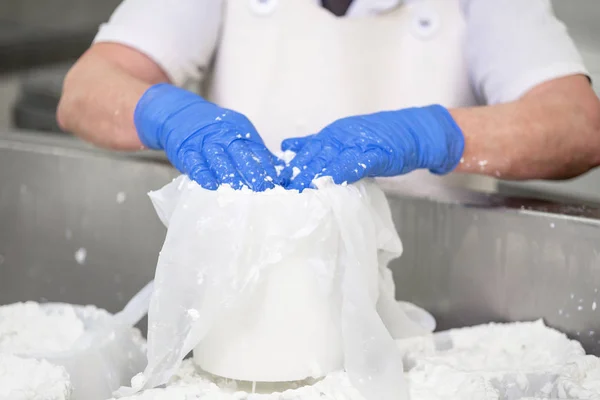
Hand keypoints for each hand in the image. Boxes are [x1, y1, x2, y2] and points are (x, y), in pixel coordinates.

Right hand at [134, 83, 280, 190]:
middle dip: (252, 174)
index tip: (275, 184)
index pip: (257, 150)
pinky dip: (203, 175)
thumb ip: (255, 151)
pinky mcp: (186, 151)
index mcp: (239, 131)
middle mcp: (222, 135)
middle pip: (240, 156)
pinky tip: (211, 186)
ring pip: (219, 160)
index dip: (267, 168)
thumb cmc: (214, 130)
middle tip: (262, 191)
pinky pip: (195, 164)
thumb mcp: (237, 132)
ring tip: (240, 192)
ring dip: (230, 177)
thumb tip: (279, 171)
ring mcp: (203, 143)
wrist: (181, 114)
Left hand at [280, 105, 463, 190]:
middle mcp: (340, 136)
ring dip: (312, 176)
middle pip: (313, 157)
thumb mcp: (347, 140)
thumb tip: (290, 148)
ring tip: (297, 192)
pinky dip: (341, 173)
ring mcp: (358, 143)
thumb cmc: (382, 139)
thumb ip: (321, 146)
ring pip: (330, 159)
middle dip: (296, 175)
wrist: (416, 132)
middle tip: (280, 193)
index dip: (291, 168)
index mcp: (332, 135)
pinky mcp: (375, 153)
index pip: (306, 151)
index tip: (275, 184)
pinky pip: (355, 163)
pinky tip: (329, 183)